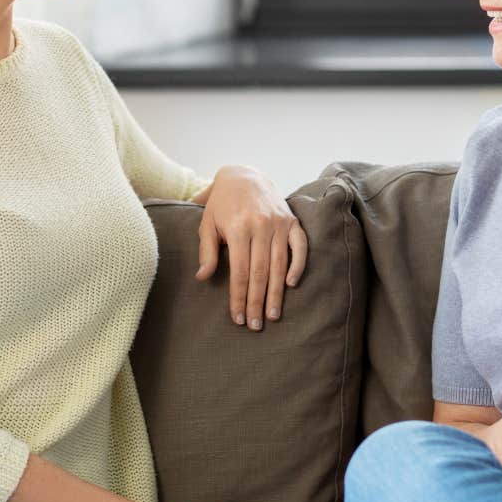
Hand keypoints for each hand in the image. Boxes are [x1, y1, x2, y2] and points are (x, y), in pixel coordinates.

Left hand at [194, 166, 308, 329]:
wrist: (244, 175)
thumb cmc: (221, 204)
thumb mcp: (207, 223)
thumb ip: (207, 251)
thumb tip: (202, 278)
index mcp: (238, 228)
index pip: (240, 272)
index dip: (239, 297)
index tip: (238, 318)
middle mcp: (261, 226)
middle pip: (260, 273)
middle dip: (257, 301)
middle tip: (256, 325)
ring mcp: (279, 223)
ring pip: (279, 264)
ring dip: (277, 292)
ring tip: (273, 315)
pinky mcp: (292, 221)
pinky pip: (299, 246)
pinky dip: (298, 265)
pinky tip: (292, 284)